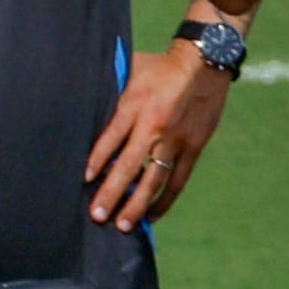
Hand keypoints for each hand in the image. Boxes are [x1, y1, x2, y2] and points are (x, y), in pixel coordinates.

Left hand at [85, 38, 233, 228]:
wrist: (203, 63)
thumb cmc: (159, 67)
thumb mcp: (131, 70)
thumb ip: (111, 91)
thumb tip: (84, 108)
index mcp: (135, 104)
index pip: (111, 137)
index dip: (97, 159)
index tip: (84, 180)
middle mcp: (155, 125)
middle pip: (130, 165)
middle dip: (112, 192)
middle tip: (97, 216)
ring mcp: (176, 139)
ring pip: (155, 179)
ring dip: (138, 204)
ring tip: (123, 225)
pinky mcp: (194, 147)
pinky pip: (178, 180)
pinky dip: (164, 200)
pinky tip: (152, 215)